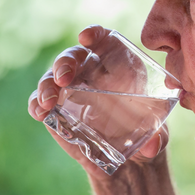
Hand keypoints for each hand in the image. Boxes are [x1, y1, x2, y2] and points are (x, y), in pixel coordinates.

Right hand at [27, 25, 169, 179]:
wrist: (128, 160)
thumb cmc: (146, 135)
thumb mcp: (158, 136)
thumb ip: (157, 138)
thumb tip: (152, 147)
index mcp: (119, 65)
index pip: (104, 39)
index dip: (95, 34)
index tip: (87, 38)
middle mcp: (92, 72)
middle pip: (73, 56)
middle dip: (65, 62)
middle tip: (63, 78)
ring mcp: (71, 91)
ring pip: (52, 77)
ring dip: (47, 85)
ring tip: (48, 101)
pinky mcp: (56, 111)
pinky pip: (40, 101)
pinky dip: (36, 104)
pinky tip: (40, 112)